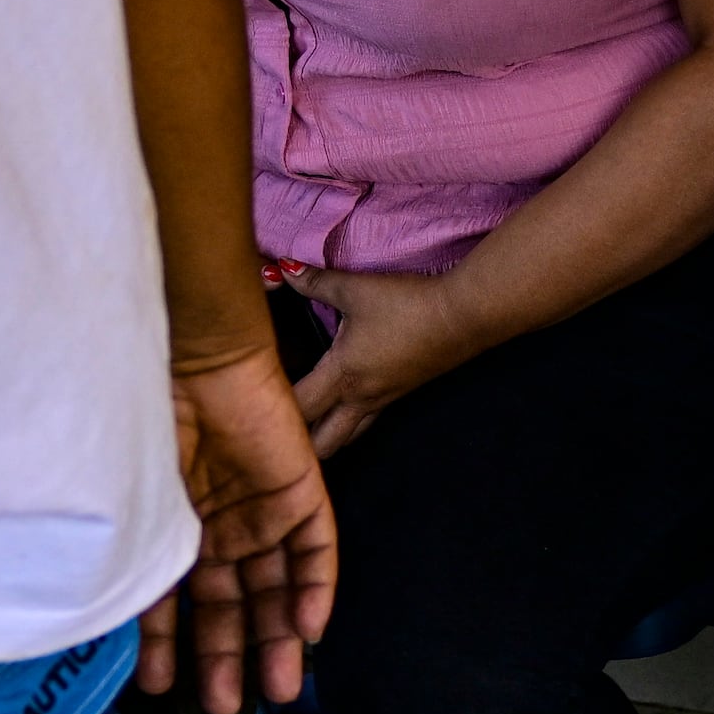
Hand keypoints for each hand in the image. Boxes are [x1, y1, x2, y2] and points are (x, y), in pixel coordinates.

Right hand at [148, 339, 335, 712]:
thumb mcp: (123, 498)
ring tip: (275, 690)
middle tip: (224, 707)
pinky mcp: (301, 489)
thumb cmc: (140, 418)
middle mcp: (218, 524)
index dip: (166, 644)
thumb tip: (92, 610)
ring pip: (277, 588)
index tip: (159, 688)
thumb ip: (123, 550)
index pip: (174, 598)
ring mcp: (261, 509)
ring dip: (275, 639)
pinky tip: (309, 631)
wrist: (190, 355)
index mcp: (171, 525)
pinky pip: (317, 550)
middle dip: (227, 657)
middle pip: (230, 604)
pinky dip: (315, 590)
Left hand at [282, 265, 479, 460]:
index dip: (270, 413)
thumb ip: (314, 281)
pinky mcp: (399, 393)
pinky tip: (341, 403)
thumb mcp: (356, 289)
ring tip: (302, 426)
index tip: (249, 408)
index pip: (296, 409)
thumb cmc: (408, 304)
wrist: (464, 315)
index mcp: (342, 376)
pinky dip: (346, 423)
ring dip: (323, 439)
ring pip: (346, 439)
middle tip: (272, 430)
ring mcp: (383, 401)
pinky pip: (366, 422)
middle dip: (296, 445)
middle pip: (321, 445)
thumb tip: (282, 268)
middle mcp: (360, 399)